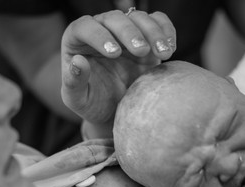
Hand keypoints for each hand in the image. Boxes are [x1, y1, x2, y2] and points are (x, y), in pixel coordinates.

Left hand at [61, 10, 175, 136]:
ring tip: (163, 54)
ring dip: (153, 32)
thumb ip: (73, 82)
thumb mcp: (78, 99)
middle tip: (141, 51)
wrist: (114, 111)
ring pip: (138, 17)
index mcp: (77, 41)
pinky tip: (170, 48)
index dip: (99, 36)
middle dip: (129, 32)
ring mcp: (124, 33)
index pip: (85, 27)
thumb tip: (78, 61)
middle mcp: (101, 31)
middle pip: (114, 18)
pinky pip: (157, 22)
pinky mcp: (145, 38)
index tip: (114, 53)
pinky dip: (166, 31)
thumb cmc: (92, 103)